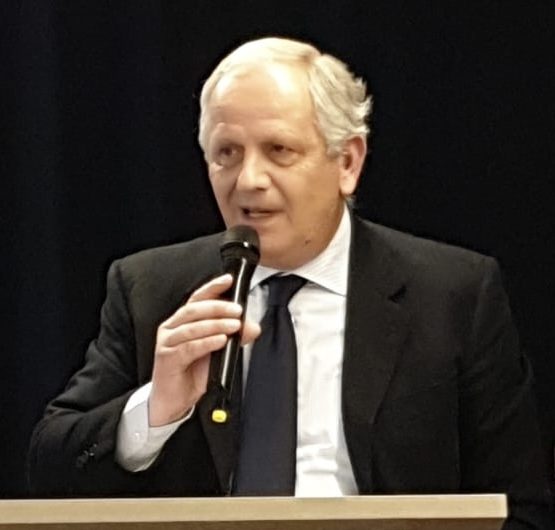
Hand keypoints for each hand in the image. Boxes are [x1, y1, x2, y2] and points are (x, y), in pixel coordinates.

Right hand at [149, 274, 259, 425]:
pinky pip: (189, 347)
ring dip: (216, 324)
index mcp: (183, 321)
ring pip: (192, 327)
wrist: (173, 400)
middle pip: (195, 309)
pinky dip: (207, 342)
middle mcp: (172, 327)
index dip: (213, 287)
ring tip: (234, 326)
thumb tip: (252, 326)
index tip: (229, 280)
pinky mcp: (167, 359)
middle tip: (238, 310)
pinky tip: (220, 341)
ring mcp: (167, 342)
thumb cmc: (192, 372)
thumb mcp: (217, 351)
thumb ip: (233, 337)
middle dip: (219, 307)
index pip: (198, 298)